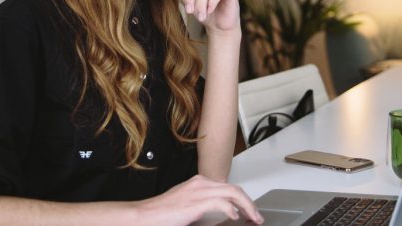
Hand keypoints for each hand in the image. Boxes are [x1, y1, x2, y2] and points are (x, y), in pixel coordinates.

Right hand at [136, 174, 263, 225]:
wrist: (145, 216)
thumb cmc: (162, 214)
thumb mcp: (187, 206)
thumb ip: (202, 206)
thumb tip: (222, 214)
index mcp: (198, 183)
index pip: (228, 187)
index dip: (243, 199)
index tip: (249, 211)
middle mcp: (200, 183)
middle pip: (233, 188)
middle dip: (249, 202)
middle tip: (257, 216)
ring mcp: (198, 191)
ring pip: (232, 193)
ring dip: (246, 206)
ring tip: (253, 218)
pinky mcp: (195, 203)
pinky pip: (220, 202)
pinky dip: (231, 209)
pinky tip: (235, 216)